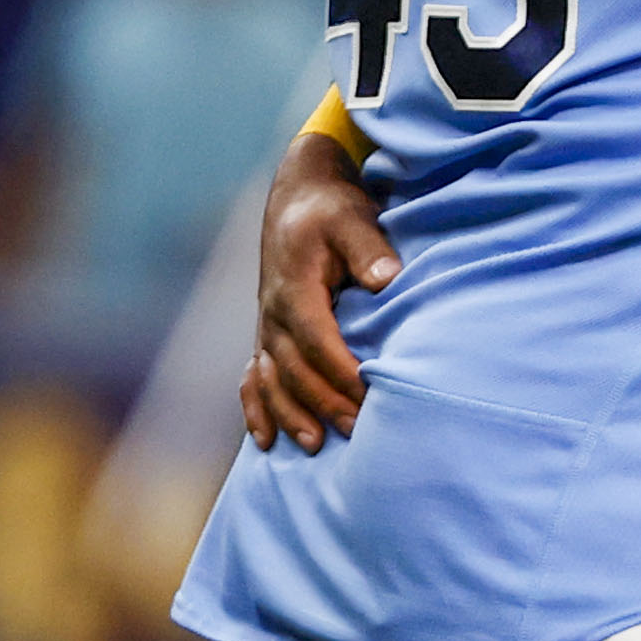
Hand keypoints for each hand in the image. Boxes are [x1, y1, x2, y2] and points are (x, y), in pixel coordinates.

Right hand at [238, 128, 396, 453]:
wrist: (300, 195)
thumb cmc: (332, 208)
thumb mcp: (351, 218)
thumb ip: (369, 248)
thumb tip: (387, 278)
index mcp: (294, 288)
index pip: (316, 339)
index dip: (339, 371)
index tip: (367, 395)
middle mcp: (273, 312)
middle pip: (293, 368)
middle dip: (322, 402)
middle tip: (355, 431)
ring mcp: (266, 324)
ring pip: (271, 379)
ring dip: (290, 414)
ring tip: (314, 445)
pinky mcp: (267, 331)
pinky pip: (253, 377)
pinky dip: (257, 408)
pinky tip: (265, 442)